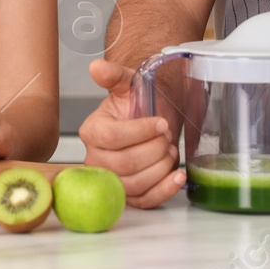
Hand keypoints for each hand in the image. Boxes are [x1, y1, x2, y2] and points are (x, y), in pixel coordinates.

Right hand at [79, 59, 184, 208]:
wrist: (149, 120)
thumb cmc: (138, 104)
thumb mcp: (128, 84)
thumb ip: (113, 75)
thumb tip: (96, 67)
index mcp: (92, 131)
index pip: (112, 138)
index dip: (141, 131)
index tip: (161, 123)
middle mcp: (96, 159)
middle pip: (126, 163)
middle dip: (155, 149)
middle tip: (167, 137)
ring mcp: (111, 179)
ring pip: (136, 183)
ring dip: (161, 167)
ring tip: (170, 151)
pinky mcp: (128, 195)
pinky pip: (144, 201)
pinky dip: (164, 190)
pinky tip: (177, 176)